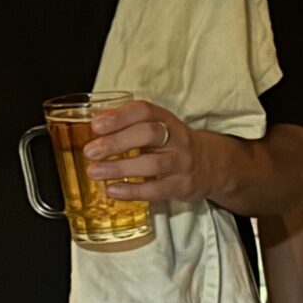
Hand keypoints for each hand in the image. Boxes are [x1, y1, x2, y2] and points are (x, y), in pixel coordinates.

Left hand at [86, 99, 217, 207]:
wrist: (211, 165)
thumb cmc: (173, 145)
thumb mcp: (157, 127)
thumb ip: (129, 126)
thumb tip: (93, 127)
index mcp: (166, 119)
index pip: (144, 111)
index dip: (119, 117)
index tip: (96, 125)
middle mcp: (177, 138)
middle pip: (149, 134)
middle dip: (116, 142)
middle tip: (91, 151)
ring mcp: (182, 162)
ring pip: (153, 164)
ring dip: (120, 168)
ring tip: (95, 172)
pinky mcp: (182, 185)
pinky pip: (157, 189)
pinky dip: (132, 191)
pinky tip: (113, 190)